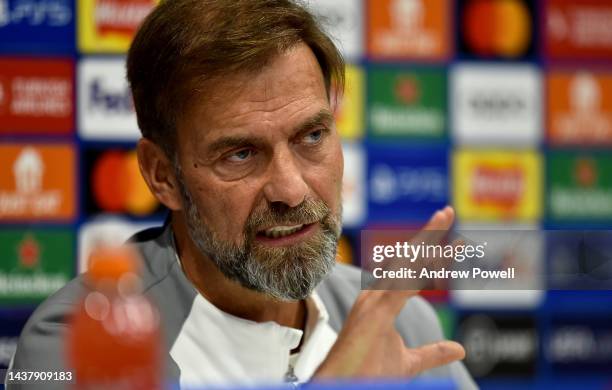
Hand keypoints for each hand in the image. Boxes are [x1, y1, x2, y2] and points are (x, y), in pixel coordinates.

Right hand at [314, 207, 464, 378]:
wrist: (339, 387)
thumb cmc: (366, 375)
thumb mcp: (408, 363)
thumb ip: (432, 353)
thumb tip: (459, 349)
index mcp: (380, 302)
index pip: (406, 270)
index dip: (426, 250)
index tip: (448, 235)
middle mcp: (375, 296)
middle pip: (405, 258)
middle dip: (428, 234)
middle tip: (447, 211)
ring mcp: (373, 302)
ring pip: (404, 265)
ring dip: (426, 241)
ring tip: (444, 218)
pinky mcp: (375, 314)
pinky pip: (402, 285)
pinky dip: (419, 268)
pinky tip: (436, 252)